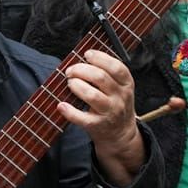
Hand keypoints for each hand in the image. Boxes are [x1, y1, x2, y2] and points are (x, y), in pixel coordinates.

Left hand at [58, 49, 144, 184]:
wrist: (120, 133)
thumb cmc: (115, 103)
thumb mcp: (119, 87)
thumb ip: (107, 73)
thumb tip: (83, 58)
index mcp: (126, 84)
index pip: (117, 67)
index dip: (100, 58)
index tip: (87, 54)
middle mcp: (120, 98)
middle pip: (100, 78)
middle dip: (81, 70)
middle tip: (70, 71)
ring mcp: (110, 112)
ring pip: (92, 95)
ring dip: (76, 86)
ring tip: (70, 83)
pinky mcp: (97, 125)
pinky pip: (82, 118)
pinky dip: (69, 111)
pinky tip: (61, 105)